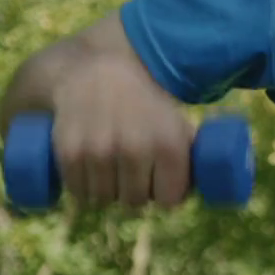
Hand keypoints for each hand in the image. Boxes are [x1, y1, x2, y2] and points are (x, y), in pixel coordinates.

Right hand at [48, 50, 196, 209]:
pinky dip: (83, 188)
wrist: (95, 73)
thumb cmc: (142, 102)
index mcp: (168, 143)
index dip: (164, 193)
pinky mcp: (69, 153)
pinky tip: (89, 171)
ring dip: (107, 191)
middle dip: (134, 192)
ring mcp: (100, 152)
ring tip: (109, 169)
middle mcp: (134, 148)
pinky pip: (78, 191)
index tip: (158, 182)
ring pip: (105, 199)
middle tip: (130, 173)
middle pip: (135, 202)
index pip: (169, 200)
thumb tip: (205, 187)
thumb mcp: (175, 122)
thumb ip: (190, 154)